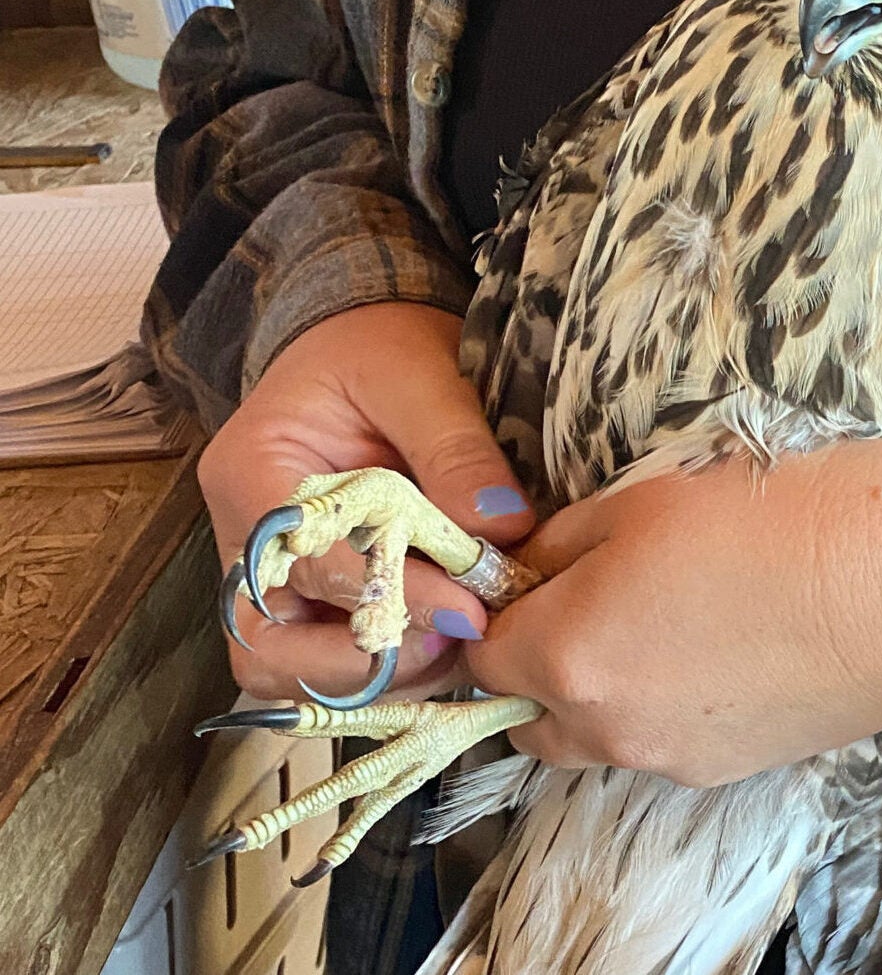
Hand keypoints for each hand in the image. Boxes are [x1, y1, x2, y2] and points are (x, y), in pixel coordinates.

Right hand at [198, 303, 534, 701]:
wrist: (370, 341)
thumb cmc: (381, 345)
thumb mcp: (419, 373)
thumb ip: (455, 449)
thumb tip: (500, 528)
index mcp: (251, 472)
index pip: (298, 563)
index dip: (383, 595)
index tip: (467, 608)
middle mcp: (247, 540)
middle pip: (268, 648)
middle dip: (360, 663)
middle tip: (454, 643)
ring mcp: (277, 577)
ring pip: (297, 670)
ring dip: (381, 675)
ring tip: (463, 646)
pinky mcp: (318, 597)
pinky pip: (336, 659)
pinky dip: (394, 666)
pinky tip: (455, 642)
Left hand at [467, 438, 881, 786]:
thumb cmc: (774, 516)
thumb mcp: (642, 499)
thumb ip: (560, 546)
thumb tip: (528, 572)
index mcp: (569, 653)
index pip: (482, 655)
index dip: (499, 611)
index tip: (531, 577)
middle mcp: (608, 728)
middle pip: (529, 718)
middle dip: (536, 667)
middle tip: (584, 602)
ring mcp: (671, 761)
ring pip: (593, 740)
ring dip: (596, 695)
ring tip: (661, 623)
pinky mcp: (731, 772)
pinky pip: (660, 748)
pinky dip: (660, 710)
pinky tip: (718, 648)